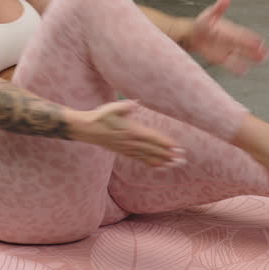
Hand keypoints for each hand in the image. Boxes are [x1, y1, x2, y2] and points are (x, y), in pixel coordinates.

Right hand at [69, 100, 186, 167]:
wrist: (86, 129)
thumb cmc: (99, 116)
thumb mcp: (112, 107)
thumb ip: (126, 106)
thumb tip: (137, 103)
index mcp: (131, 130)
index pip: (152, 138)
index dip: (165, 143)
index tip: (177, 147)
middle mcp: (131, 141)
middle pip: (153, 150)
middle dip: (168, 155)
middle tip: (182, 159)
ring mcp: (127, 148)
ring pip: (148, 156)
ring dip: (163, 161)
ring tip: (175, 165)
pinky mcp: (123, 151)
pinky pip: (140, 159)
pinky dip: (151, 163)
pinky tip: (160, 166)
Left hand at [185, 0, 268, 75]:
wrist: (191, 35)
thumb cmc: (201, 23)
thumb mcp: (210, 13)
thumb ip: (220, 6)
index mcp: (230, 29)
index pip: (242, 34)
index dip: (251, 37)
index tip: (260, 41)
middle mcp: (230, 40)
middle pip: (245, 45)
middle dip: (255, 49)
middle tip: (266, 52)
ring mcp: (226, 49)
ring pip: (240, 54)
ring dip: (250, 57)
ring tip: (262, 59)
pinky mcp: (220, 58)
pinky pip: (230, 63)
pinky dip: (237, 66)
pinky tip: (244, 70)